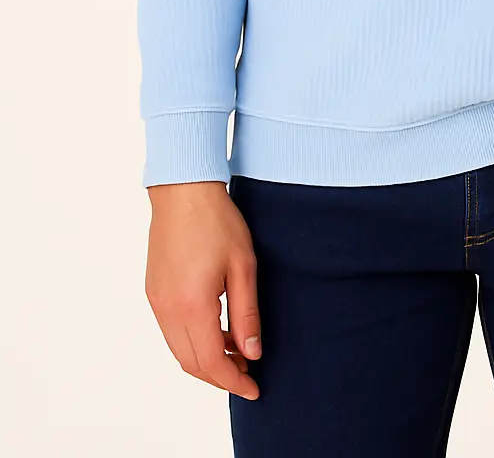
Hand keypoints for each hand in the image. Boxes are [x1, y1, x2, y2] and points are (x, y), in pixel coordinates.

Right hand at [145, 181, 261, 400]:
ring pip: (179, 350)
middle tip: (249, 373)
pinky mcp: (153, 291)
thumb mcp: (243, 266)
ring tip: (237, 352)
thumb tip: (252, 353)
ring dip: (206, 359)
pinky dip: (193, 341)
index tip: (254, 388)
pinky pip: (171, 331)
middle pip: (192, 363)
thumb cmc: (217, 221)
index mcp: (192, 306)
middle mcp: (168, 309)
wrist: (183, 190)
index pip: (211, 363)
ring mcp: (157, 301)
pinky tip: (216, 330)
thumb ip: (246, 314)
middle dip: (220, 376)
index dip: (234, 382)